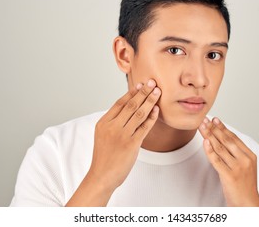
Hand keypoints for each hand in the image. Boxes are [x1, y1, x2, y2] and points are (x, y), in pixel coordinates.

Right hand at [66, 79, 160, 205]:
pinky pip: (144, 127)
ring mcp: (122, 135)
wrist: (101, 176)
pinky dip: (151, 117)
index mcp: (103, 123)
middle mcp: (112, 127)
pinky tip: (157, 110)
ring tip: (157, 92)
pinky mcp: (131, 144)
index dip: (131, 93)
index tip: (140, 85)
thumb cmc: (103, 157)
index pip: (119, 103)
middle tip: (152, 82)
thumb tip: (126, 109)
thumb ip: (113, 122)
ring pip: (139, 113)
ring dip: (150, 101)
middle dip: (143, 92)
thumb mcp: (103, 135)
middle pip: (131, 105)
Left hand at [199, 117, 258, 206]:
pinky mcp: (229, 176)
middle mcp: (244, 160)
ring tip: (202, 126)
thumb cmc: (244, 186)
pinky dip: (209, 150)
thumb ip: (236, 154)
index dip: (223, 127)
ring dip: (209, 135)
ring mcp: (237, 168)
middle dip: (214, 128)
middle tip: (205, 119)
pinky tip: (204, 142)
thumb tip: (223, 139)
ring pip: (220, 148)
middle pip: (226, 140)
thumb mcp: (245, 167)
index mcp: (250, 156)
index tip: (214, 119)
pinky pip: (217, 160)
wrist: (248, 204)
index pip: (234, 138)